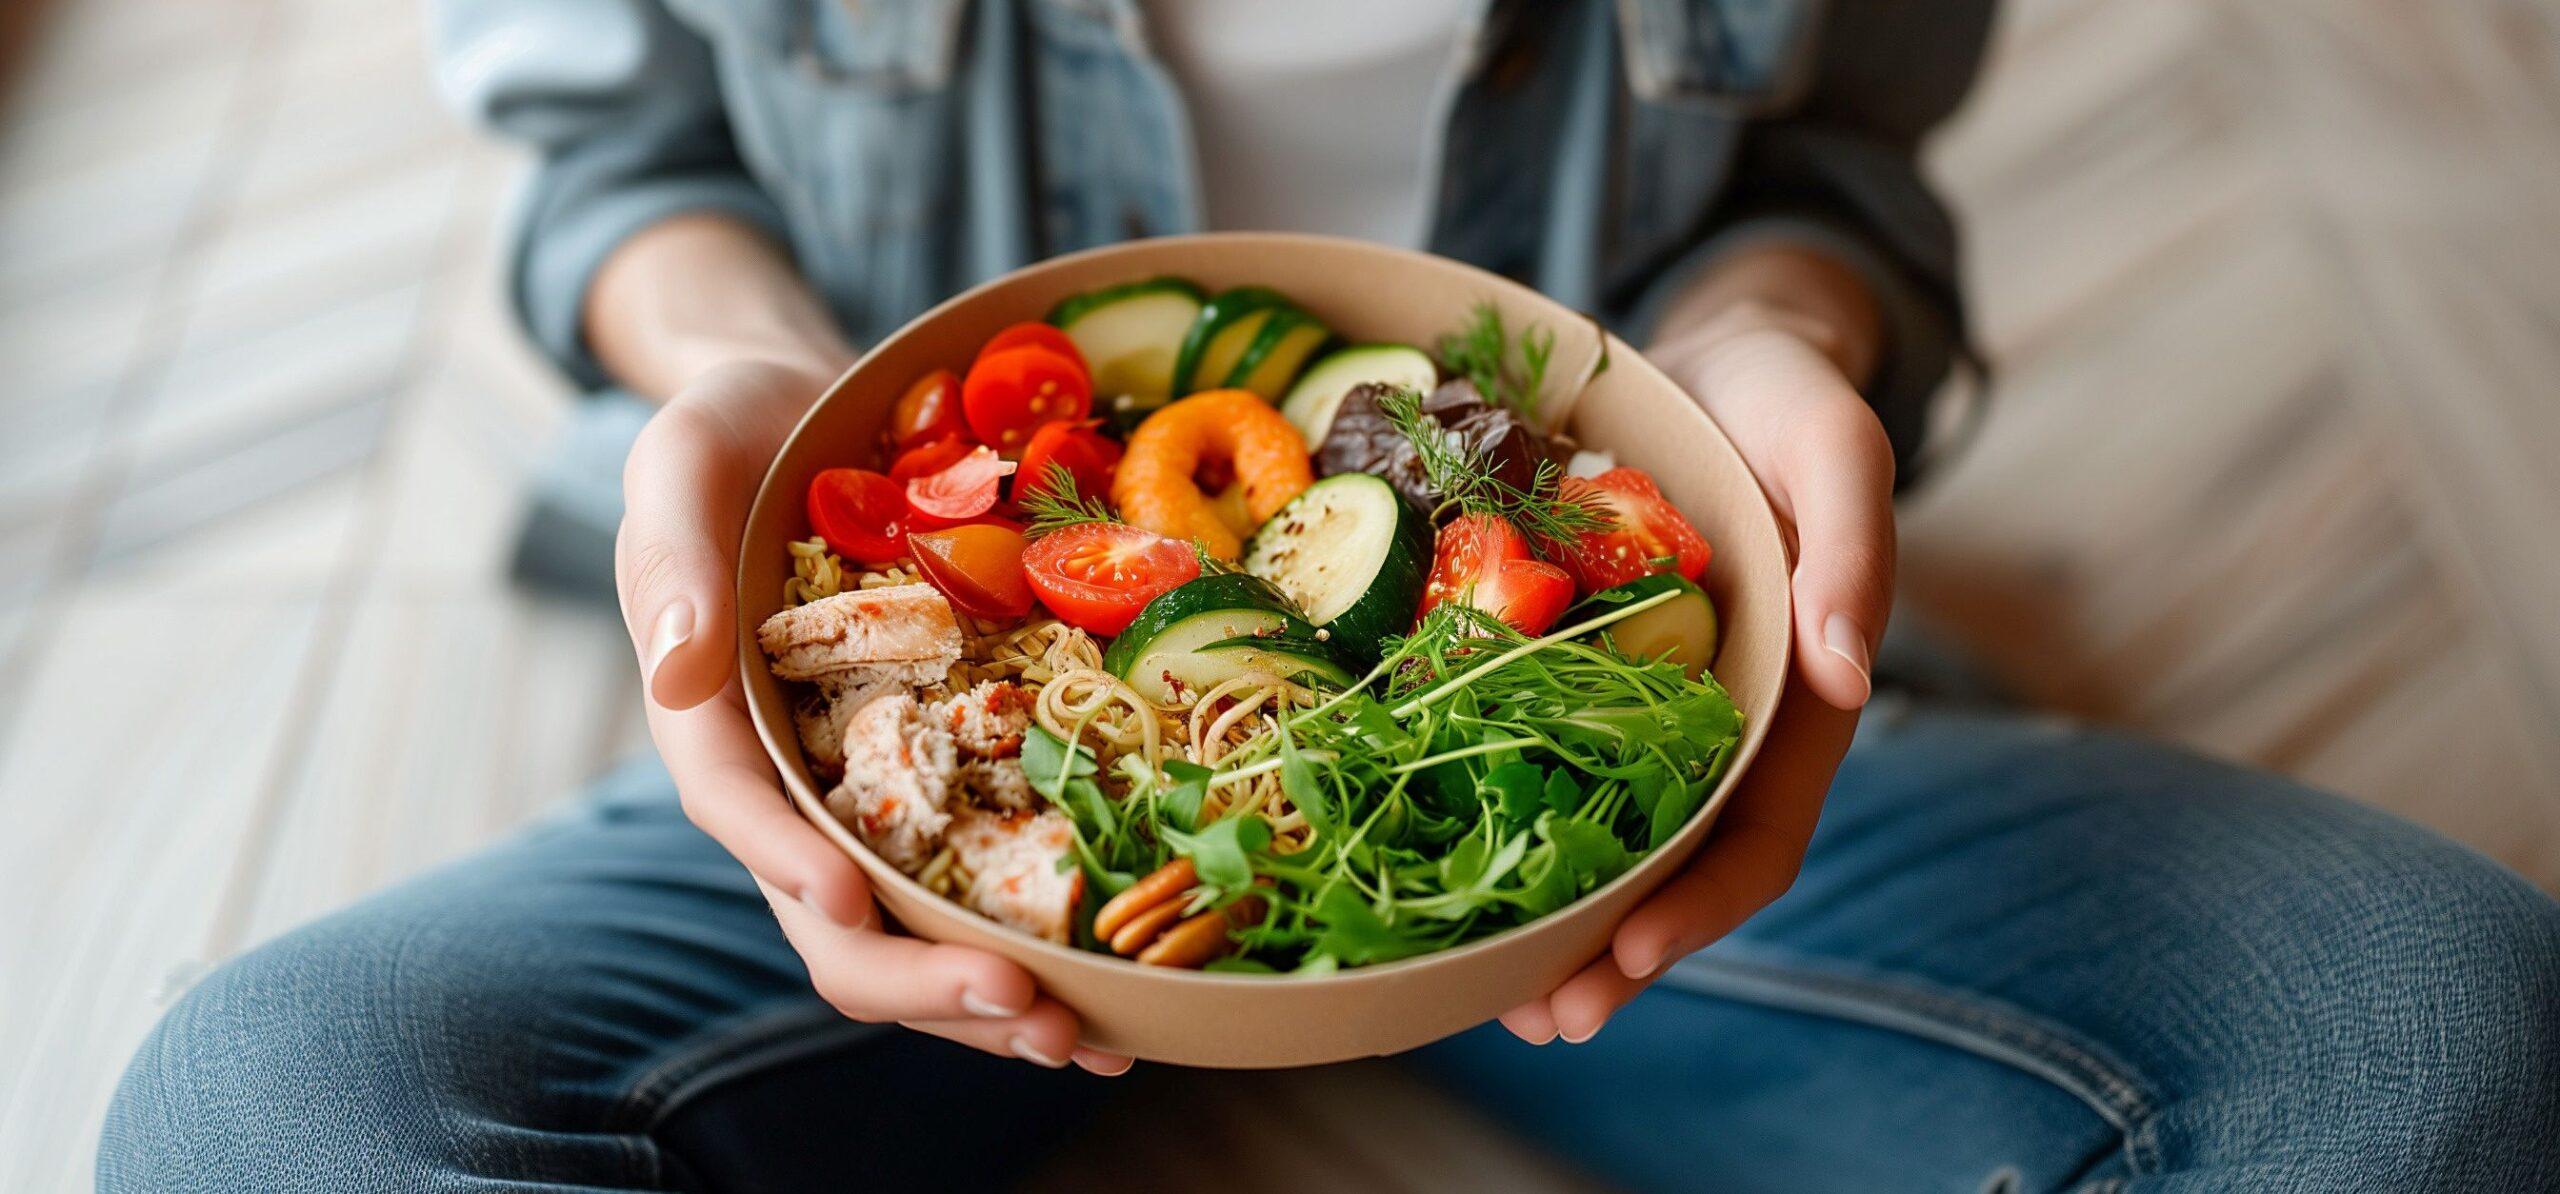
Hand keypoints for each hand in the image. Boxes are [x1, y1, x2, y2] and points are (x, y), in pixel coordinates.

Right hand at [616, 360, 1131, 1074]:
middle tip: (1024, 1007)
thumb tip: (675, 673)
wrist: (808, 416)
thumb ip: (672, 563)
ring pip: (916, 934)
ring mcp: (870, 798)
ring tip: (1087, 1040)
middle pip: (835, 918)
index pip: (739, 808)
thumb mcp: (681, 468)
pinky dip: (1046, 942)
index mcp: (712, 719)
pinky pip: (987, 884)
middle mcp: (790, 783)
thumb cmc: (734, 440)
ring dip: (994, 1001)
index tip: (849, 899)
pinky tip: (1126, 991)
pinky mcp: (947, 786)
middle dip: (922, 982)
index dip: (789, 860)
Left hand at [1497, 308, 1894, 1044]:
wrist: (1722, 353)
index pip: (1760, 832)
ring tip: (1487, 991)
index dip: (1703, 906)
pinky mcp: (1582, 671)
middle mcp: (1721, 720)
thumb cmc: (1784, 397)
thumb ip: (1853, 550)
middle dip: (1614, 952)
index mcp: (1794, 696)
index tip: (1632, 957)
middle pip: (1676, 865)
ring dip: (1557, 918)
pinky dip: (1505, 816)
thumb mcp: (1834, 445)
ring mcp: (1650, 703)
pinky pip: (1546, 759)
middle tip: (1542, 1020)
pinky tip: (1442, 859)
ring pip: (1609, 835)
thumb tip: (1850, 674)